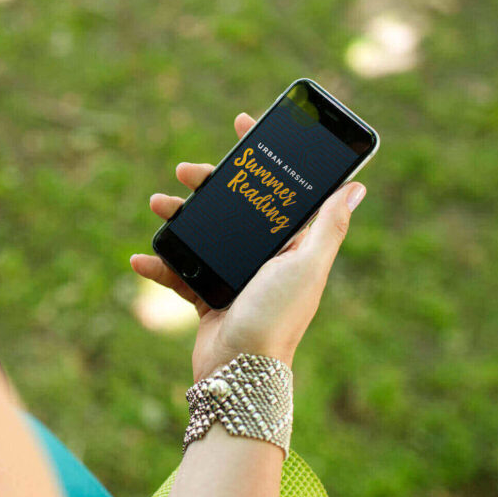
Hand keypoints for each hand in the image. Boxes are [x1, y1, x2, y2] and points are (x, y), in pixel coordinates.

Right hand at [130, 113, 366, 380]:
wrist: (240, 371)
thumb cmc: (277, 317)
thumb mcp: (306, 266)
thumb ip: (327, 227)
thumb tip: (355, 186)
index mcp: (291, 245)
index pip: (279, 190)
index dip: (263, 156)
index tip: (244, 124)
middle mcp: (264, 257)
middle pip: (233, 207)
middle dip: (208, 184)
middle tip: (186, 170)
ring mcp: (234, 275)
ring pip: (202, 233)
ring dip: (177, 217)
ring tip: (157, 205)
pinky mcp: (207, 295)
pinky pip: (180, 270)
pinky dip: (160, 263)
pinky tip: (141, 257)